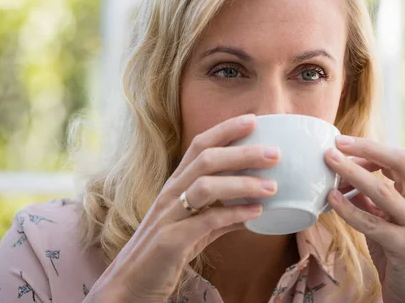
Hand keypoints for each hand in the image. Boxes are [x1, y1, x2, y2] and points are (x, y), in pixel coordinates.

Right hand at [86, 114, 279, 301]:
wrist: (129, 285)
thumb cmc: (163, 253)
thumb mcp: (194, 229)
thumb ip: (221, 216)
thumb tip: (252, 209)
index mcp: (175, 185)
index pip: (199, 145)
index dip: (225, 130)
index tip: (253, 119)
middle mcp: (171, 193)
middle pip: (206, 159)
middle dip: (242, 152)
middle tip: (275, 153)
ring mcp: (169, 215)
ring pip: (206, 186)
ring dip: (242, 183)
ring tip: (273, 187)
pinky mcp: (170, 241)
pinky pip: (206, 222)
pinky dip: (233, 215)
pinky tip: (256, 214)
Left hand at [325, 136, 404, 302]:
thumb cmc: (400, 259)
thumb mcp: (388, 223)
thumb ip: (372, 201)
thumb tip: (345, 177)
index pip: (400, 159)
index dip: (371, 149)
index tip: (343, 142)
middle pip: (399, 163)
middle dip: (366, 150)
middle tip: (336, 143)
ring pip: (383, 190)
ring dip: (352, 173)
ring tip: (329, 161)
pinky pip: (372, 223)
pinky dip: (349, 209)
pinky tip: (331, 199)